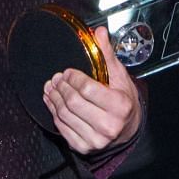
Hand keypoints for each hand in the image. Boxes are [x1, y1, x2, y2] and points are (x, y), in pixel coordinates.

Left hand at [43, 25, 144, 153]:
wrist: (127, 129)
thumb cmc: (123, 100)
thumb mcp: (120, 77)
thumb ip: (107, 54)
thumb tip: (99, 32)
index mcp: (120, 106)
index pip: (88, 89)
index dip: (73, 78)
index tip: (68, 72)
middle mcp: (109, 125)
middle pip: (74, 102)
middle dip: (61, 87)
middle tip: (56, 78)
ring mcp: (95, 139)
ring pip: (65, 115)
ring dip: (53, 98)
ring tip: (51, 87)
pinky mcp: (83, 146)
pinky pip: (62, 127)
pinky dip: (53, 112)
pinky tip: (51, 101)